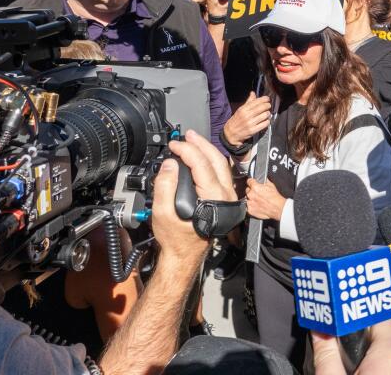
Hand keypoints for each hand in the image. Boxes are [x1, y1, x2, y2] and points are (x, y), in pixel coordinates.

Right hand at [152, 131, 234, 261]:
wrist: (185, 255)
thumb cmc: (176, 239)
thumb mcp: (162, 214)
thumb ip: (164, 186)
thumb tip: (170, 164)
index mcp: (213, 198)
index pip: (202, 164)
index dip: (187, 150)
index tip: (174, 145)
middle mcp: (225, 196)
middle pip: (216, 160)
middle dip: (201, 144)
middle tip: (187, 135)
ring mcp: (228, 197)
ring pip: (221, 165)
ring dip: (207, 150)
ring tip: (193, 141)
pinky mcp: (224, 198)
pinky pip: (221, 173)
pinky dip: (210, 161)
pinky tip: (200, 156)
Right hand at [223, 91, 270, 145]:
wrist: (230, 134)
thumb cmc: (236, 120)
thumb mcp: (240, 110)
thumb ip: (248, 102)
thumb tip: (253, 93)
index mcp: (243, 109)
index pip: (256, 102)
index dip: (264, 99)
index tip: (267, 99)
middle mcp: (246, 116)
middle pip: (261, 108)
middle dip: (267, 105)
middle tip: (269, 105)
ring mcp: (250, 123)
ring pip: (264, 115)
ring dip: (268, 113)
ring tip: (267, 113)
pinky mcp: (253, 130)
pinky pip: (264, 124)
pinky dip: (267, 121)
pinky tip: (266, 120)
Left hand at [245, 178, 285, 220]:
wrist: (277, 208)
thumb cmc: (275, 198)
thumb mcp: (271, 185)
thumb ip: (264, 180)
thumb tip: (262, 179)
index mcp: (255, 187)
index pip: (249, 181)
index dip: (252, 182)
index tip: (253, 183)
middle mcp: (251, 194)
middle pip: (248, 190)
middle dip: (252, 191)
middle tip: (258, 193)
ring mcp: (249, 203)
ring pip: (247, 198)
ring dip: (251, 199)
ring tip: (259, 200)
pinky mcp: (250, 210)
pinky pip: (248, 206)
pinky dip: (252, 206)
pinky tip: (258, 205)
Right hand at [312, 319, 390, 374]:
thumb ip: (326, 355)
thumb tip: (320, 331)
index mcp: (388, 361)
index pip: (383, 320)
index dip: (365, 313)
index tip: (352, 308)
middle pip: (386, 342)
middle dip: (365, 342)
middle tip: (345, 344)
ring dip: (374, 362)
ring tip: (353, 369)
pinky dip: (383, 372)